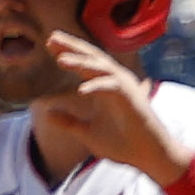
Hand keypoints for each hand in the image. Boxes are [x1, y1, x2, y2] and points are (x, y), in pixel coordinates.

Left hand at [26, 32, 184, 181]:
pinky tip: (81, 90)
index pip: (84, 64)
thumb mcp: (87, 132)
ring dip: (81, 62)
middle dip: (72, 46)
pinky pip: (113, 87)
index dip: (68, 52)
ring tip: (61, 59)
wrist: (147, 157)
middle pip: (92, 58)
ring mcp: (125, 89)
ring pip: (102, 68)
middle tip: (51, 37)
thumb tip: (48, 113)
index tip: (48, 44)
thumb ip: (69, 122)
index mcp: (104, 87)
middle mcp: (115, 83)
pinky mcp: (133, 99)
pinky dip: (97, 86)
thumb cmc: (122, 143)